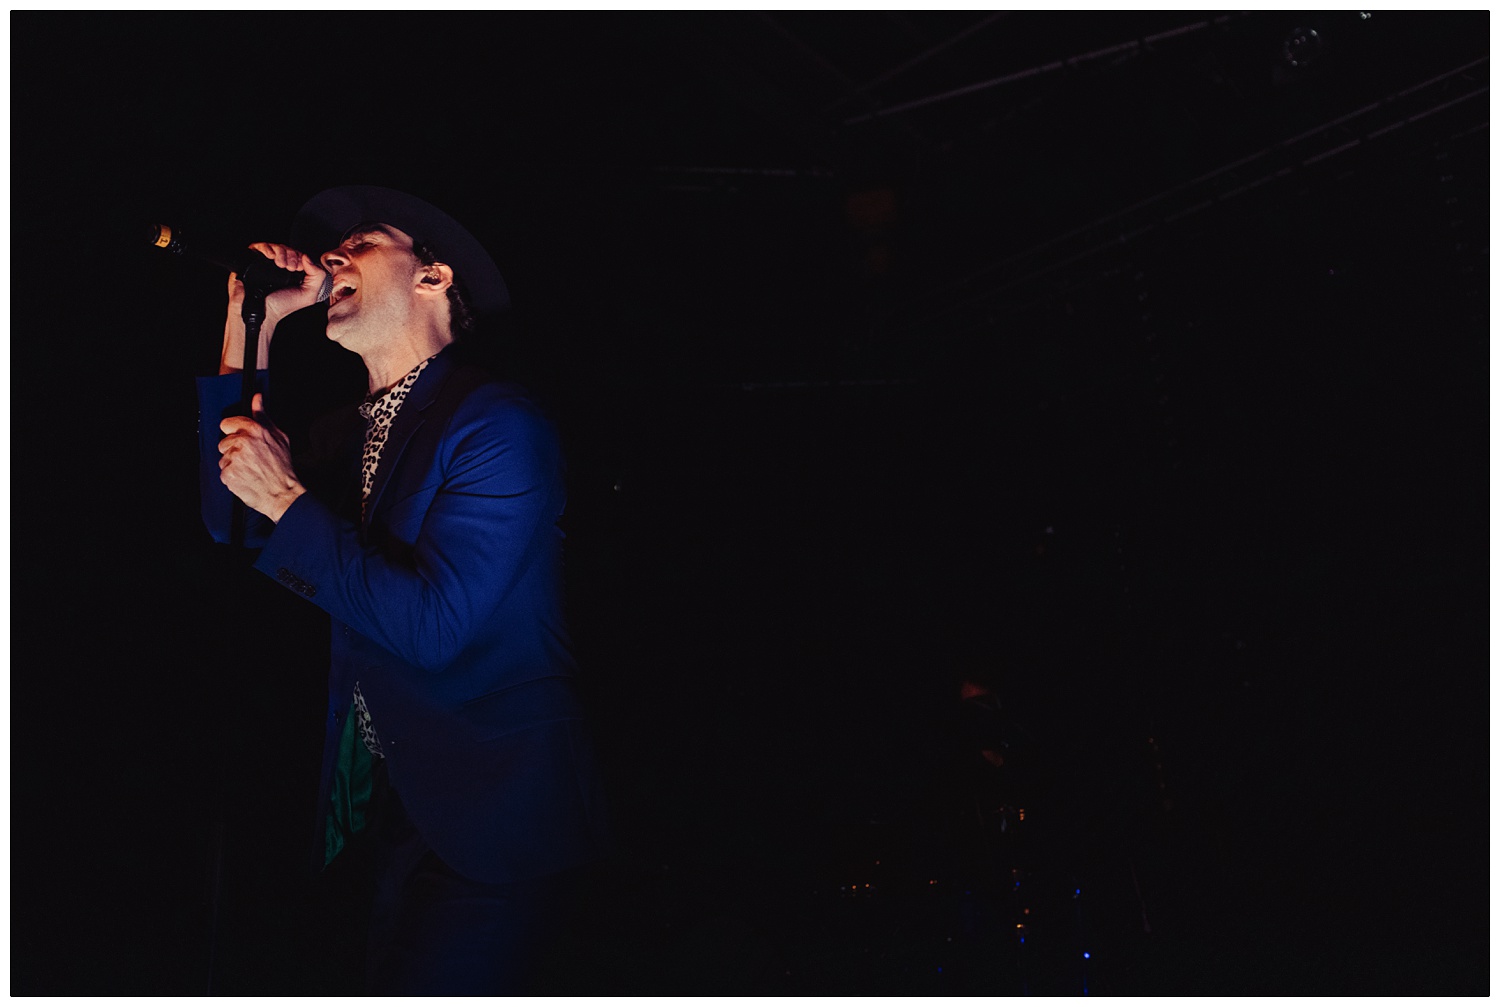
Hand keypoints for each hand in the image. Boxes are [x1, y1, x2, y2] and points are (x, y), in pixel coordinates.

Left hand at [219, 393, 305, 521]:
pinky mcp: (228, 474)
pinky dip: (233, 476)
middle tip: (250, 459)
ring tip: (250, 469)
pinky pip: (224, 472)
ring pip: (224, 458)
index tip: (241, 440)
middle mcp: (242, 442)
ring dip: (233, 464)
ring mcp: (234, 459)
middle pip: (224, 442)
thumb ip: (263, 416)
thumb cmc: (282, 466)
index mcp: (254, 430)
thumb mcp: (279, 436)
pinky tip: (246, 478)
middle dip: (233, 450)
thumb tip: (257, 398)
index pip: (227, 424)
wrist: (282, 492)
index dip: (234, 432)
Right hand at [220, 243, 327, 373]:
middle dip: (291, 255)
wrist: (262, 311)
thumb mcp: (309, 295)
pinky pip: (260, 247)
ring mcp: (267, 263)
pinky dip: (267, 248)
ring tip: (281, 265)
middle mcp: (281, 267)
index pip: (300, 256)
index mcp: (295, 273)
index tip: (299, 268)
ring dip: (281, 252)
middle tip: (290, 267)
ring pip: (276, 247)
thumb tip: (307, 257)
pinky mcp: (254, 261)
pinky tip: (270, 257)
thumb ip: (317, 277)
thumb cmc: (283, 305)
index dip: (301, 258)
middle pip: (288, 249)